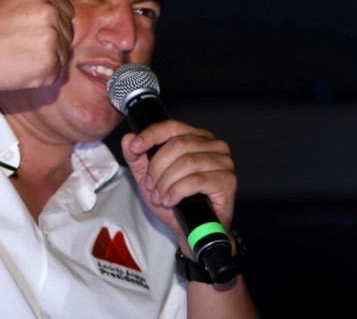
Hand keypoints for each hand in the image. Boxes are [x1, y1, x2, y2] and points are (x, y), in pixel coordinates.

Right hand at [0, 0, 74, 90]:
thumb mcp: (11, 1)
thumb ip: (41, 6)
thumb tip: (68, 17)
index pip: (67, 11)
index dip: (52, 24)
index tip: (32, 32)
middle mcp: (50, 12)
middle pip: (67, 33)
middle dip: (51, 41)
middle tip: (22, 46)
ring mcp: (51, 39)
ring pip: (63, 54)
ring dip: (46, 59)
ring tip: (18, 56)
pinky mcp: (49, 64)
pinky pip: (55, 72)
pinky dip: (40, 75)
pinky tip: (19, 68)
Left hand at [120, 119, 236, 253]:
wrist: (191, 230)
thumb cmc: (174, 201)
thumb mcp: (148, 177)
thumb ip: (136, 157)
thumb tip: (128, 138)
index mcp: (196, 137)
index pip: (172, 127)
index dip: (151, 134)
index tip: (135, 147)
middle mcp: (214, 145)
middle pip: (178, 145)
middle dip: (157, 167)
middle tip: (151, 186)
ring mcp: (224, 162)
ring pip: (187, 162)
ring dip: (166, 182)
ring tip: (160, 196)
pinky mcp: (228, 181)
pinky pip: (197, 181)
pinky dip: (177, 191)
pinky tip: (170, 201)